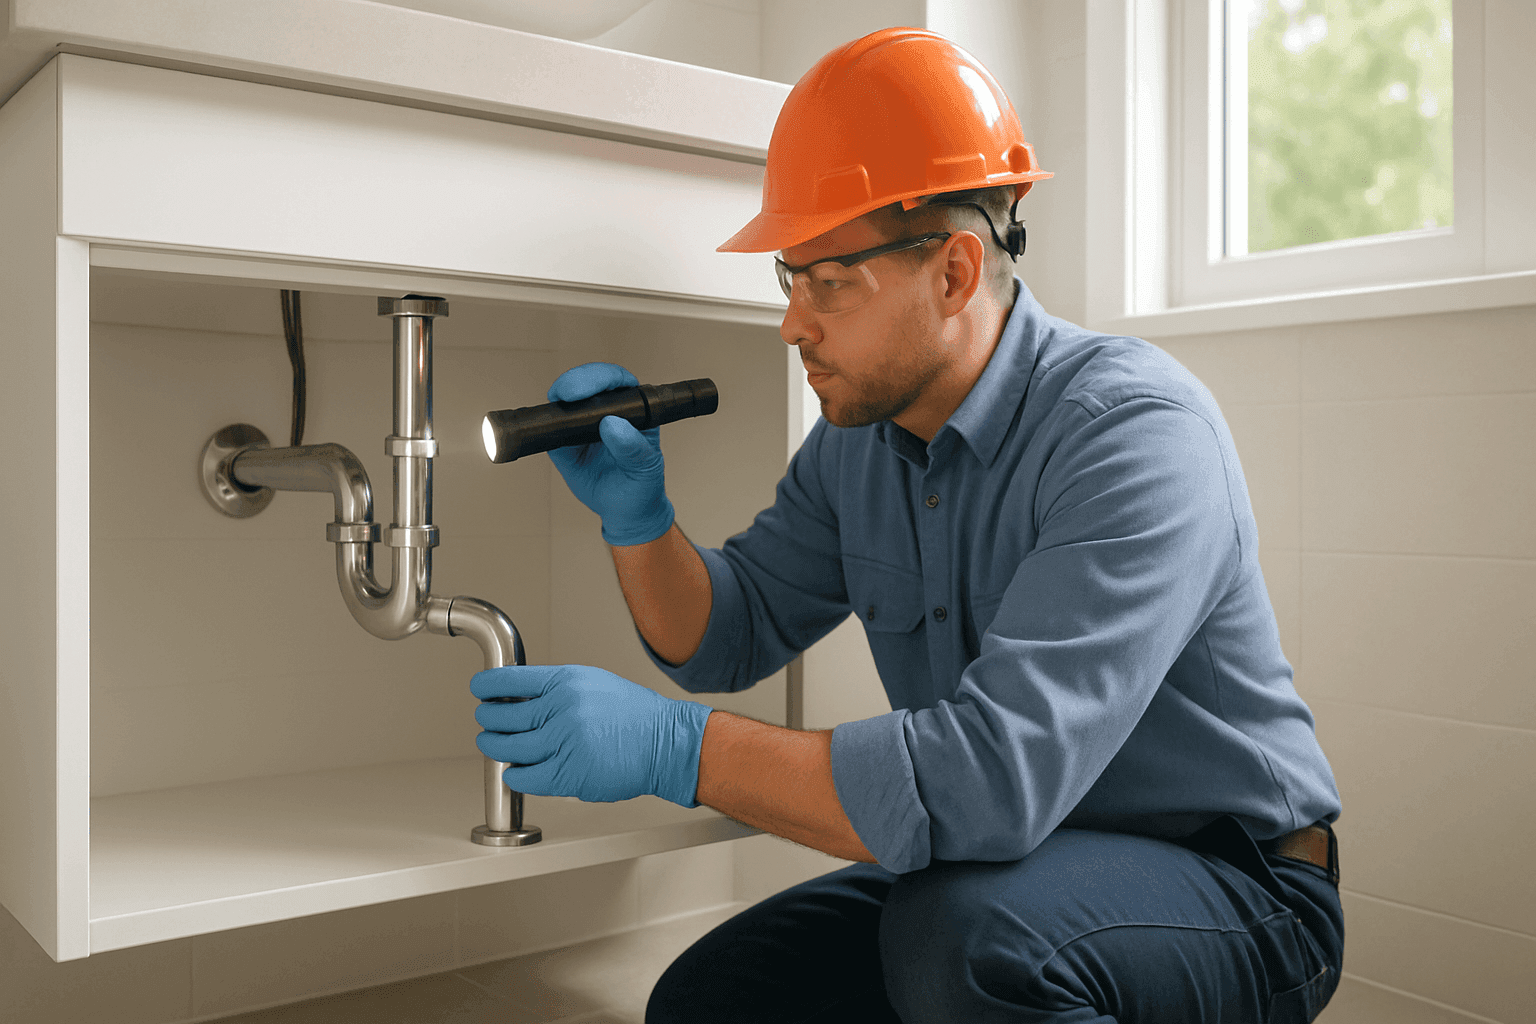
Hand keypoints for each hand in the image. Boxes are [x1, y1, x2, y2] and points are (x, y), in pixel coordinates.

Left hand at [473, 664, 713, 805]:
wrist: (665, 743)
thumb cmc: (634, 715)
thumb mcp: (593, 683)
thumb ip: (555, 688)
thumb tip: (518, 696)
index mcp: (566, 682)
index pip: (508, 680)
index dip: (486, 686)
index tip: (479, 690)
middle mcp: (561, 709)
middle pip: (502, 715)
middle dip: (487, 719)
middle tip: (486, 720)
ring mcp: (563, 742)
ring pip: (508, 747)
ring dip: (494, 746)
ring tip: (494, 744)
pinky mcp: (568, 774)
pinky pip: (524, 777)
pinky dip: (513, 774)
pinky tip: (515, 770)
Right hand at [547, 362, 674, 546]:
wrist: (625, 511)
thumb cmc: (642, 484)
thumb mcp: (645, 467)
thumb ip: (632, 447)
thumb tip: (611, 424)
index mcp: (633, 408)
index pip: (617, 381)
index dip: (601, 378)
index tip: (587, 390)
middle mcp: (606, 410)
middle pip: (588, 382)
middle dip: (575, 382)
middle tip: (565, 394)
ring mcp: (582, 424)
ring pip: (565, 400)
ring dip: (557, 400)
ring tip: (555, 406)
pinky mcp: (562, 442)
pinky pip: (549, 429)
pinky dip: (542, 426)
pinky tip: (541, 427)